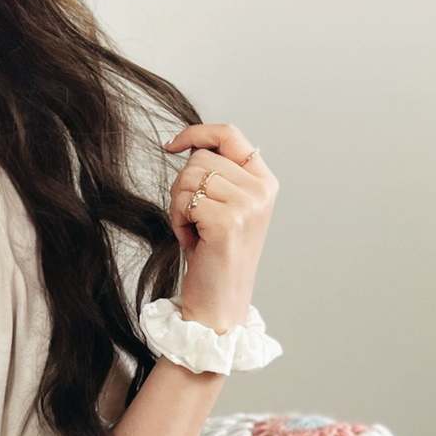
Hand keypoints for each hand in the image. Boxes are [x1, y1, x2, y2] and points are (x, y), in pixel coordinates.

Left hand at [163, 124, 279, 331]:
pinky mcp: (229, 220)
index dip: (196, 133)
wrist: (220, 302)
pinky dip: (178, 222)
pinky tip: (193, 241)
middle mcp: (261, 189)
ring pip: (189, 178)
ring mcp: (248, 204)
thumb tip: (190, 145)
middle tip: (192, 219)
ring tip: (194, 231)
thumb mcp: (224, 208)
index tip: (172, 145)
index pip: (229, 134)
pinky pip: (185, 202)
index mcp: (264, 181)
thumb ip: (218, 175)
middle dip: (183, 188)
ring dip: (179, 206)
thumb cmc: (215, 257)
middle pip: (200, 159)